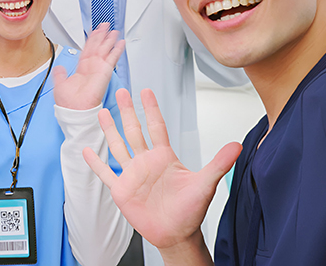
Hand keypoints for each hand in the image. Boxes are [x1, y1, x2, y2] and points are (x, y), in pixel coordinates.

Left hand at [52, 23, 124, 110]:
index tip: (94, 31)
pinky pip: (112, 58)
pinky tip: (121, 43)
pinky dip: (117, 50)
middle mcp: (91, 67)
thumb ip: (60, 74)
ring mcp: (99, 68)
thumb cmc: (69, 102)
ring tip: (114, 31)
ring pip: (105, 49)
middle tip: (105, 26)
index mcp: (81, 69)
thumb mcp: (60, 84)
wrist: (75, 109)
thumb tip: (59, 67)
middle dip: (101, 35)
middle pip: (97, 47)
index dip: (91, 40)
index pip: (87, 50)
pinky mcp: (105, 71)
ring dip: (109, 39)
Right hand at [83, 88, 241, 259]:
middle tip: (122, 92)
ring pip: (118, 147)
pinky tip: (87, 150)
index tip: (146, 91)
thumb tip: (237, 146)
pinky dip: (96, 162)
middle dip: (128, 111)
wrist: (177, 234)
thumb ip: (218, 163)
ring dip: (109, 130)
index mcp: (164, 157)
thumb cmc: (191, 210)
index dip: (151, 109)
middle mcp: (146, 162)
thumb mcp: (205, 183)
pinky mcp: (122, 190)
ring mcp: (132, 175)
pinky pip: (106, 173)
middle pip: (134, 131)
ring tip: (102, 113)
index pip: (156, 127)